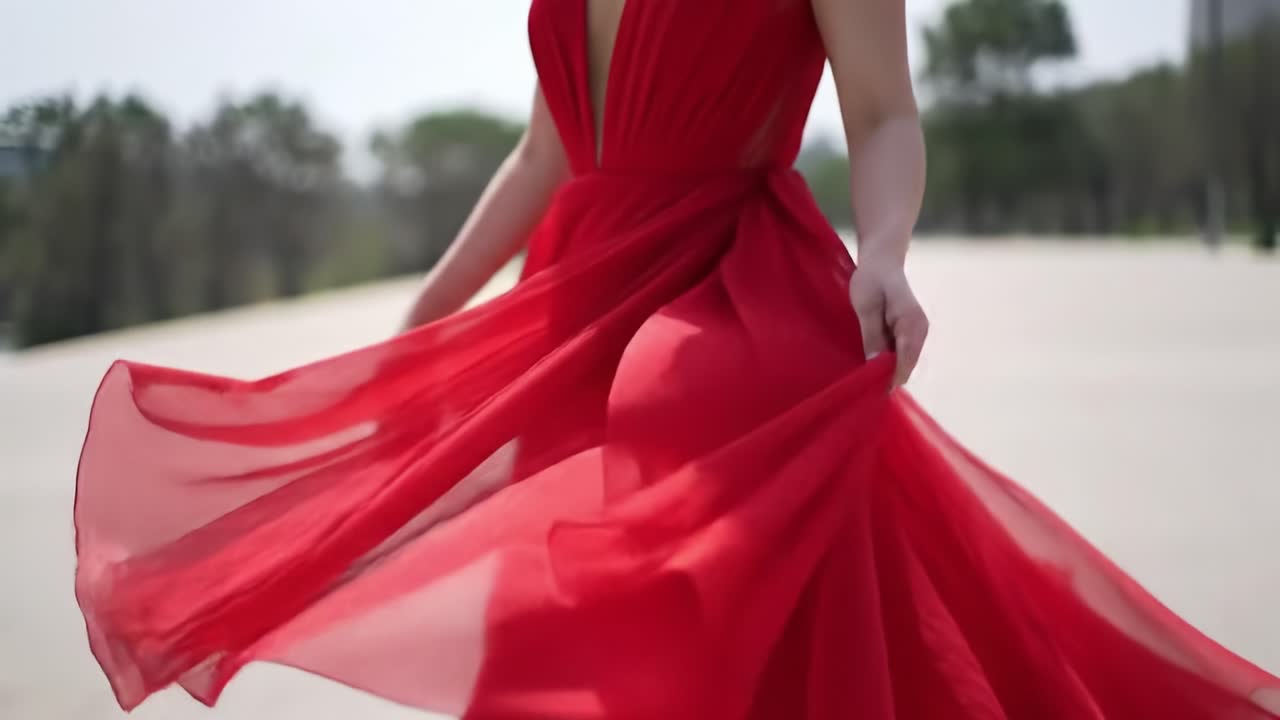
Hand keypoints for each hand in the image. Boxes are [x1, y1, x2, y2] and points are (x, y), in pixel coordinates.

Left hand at [849, 259, 928, 386]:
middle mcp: (920, 332)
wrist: (882, 260)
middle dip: (887, 378)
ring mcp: (916, 332)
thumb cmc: (871, 280)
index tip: (870, 393)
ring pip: (902, 362)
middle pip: (905, 366)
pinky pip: (899, 354)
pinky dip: (886, 361)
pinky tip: (869, 366)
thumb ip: (872, 335)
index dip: (888, 380)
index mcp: (912, 325)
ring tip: (863, 382)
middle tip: (861, 391)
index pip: (904, 363)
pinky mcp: (908, 332)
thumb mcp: (866, 308)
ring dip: (886, 371)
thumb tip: (874, 364)